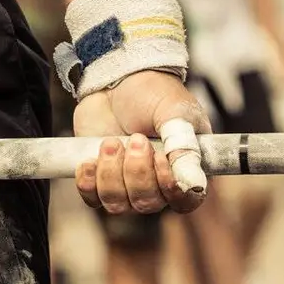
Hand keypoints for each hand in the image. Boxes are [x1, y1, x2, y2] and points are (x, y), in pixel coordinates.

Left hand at [72, 70, 211, 214]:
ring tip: (111, 142)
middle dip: (136, 172)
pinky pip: (93, 199)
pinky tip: (90, 158)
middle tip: (135, 138)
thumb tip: (194, 184)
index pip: (186, 200)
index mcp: (185, 167)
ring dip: (111, 173)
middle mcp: (159, 182)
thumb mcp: (174, 114)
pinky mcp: (101, 179)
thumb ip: (183, 147)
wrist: (116, 79)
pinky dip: (89, 181)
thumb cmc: (153, 92)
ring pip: (118, 204)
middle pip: (148, 203)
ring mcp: (128, 183)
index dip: (172, 190)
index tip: (159, 160)